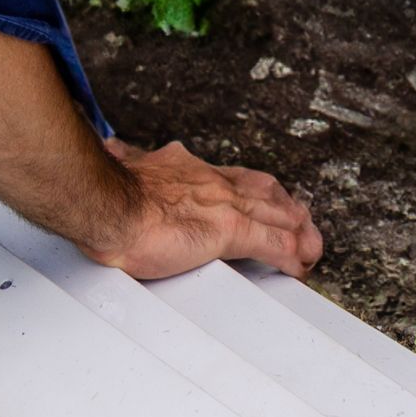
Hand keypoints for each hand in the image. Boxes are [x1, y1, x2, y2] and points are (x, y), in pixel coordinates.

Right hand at [91, 138, 323, 280]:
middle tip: (303, 224)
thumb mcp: (122, 170)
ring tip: (311, 248)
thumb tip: (112, 148)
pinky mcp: (229, 229)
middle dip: (287, 208)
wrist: (104, 206)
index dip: (256, 189)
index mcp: (185, 168)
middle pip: (265, 191)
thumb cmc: (104, 196)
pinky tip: (298, 267)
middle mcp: (210, 180)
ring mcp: (223, 203)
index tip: (264, 200)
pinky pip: (272, 244)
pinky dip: (290, 255)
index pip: (234, 175)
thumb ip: (126, 160)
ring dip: (298, 232)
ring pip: (276, 215)